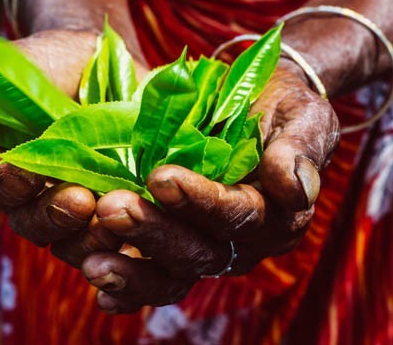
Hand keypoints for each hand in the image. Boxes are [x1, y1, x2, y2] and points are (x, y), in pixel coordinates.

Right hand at [0, 29, 143, 256]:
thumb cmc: (54, 65)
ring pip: (75, 242)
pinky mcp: (120, 213)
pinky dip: (128, 245)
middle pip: (34, 222)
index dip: (7, 182)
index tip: (23, 171)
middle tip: (80, 200)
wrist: (105, 63)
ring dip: (92, 237)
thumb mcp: (23, 65)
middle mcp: (36, 196)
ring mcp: (78, 209)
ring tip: (115, 218)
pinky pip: (119, 244)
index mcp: (3, 164)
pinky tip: (141, 236)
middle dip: (54, 215)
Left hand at [80, 65, 339, 313]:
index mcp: (275, 214)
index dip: (201, 200)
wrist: (250, 103)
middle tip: (112, 208)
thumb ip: (299, 148)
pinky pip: (151, 277)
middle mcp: (240, 243)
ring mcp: (203, 249)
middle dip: (154, 232)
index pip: (238, 215)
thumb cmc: (277, 105)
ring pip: (170, 273)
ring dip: (131, 270)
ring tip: (93, 262)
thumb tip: (295, 188)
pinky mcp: (172, 248)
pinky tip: (99, 289)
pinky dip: (126, 288)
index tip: (161, 177)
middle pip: (197, 251)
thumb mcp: (300, 115)